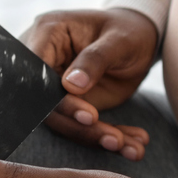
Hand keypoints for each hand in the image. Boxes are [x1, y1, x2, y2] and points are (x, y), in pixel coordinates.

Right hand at [22, 8, 158, 160]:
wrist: (141, 38)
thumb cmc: (129, 29)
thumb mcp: (120, 40)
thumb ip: (95, 59)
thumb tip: (70, 85)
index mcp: (48, 33)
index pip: (37, 70)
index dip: (56, 97)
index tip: (88, 116)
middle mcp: (45, 61)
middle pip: (47, 102)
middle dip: (82, 125)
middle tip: (114, 139)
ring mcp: (55, 86)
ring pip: (64, 120)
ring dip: (97, 137)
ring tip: (132, 147)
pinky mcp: (70, 104)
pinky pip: (81, 126)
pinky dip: (108, 137)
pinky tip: (133, 147)